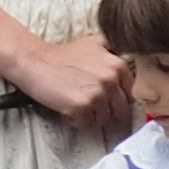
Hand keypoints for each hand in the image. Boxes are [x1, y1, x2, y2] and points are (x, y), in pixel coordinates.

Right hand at [11, 31, 129, 136]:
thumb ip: (115, 52)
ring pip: (103, 119)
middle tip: (89, 104)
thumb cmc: (63, 56)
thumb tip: (133, 62)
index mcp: (118, 66)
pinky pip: (86, 123)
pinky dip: (77, 120)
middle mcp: (111, 79)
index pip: (131, 95)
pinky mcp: (81, 106)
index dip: (118, 100)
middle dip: (106, 110)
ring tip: (76, 103)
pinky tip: (68, 108)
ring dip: (91, 116)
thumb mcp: (95, 44)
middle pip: (120, 110)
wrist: (35, 61)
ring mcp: (97, 93)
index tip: (107, 100)